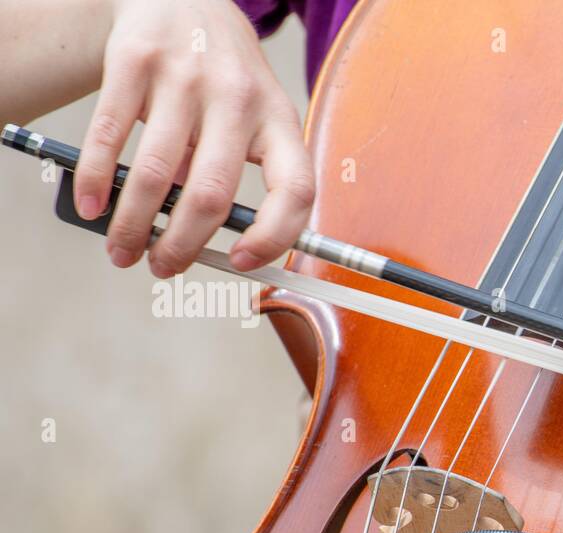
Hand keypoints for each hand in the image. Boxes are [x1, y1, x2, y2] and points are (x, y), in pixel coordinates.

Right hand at [74, 0, 313, 277]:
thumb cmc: (222, 78)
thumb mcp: (254, 118)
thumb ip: (238, 174)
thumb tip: (205, 242)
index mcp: (279, 121)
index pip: (295, 191)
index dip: (274, 237)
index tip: (242, 263)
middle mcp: (238, 98)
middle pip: (215, 194)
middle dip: (183, 245)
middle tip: (163, 267)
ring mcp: (186, 77)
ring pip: (160, 173)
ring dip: (134, 223)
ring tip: (124, 248)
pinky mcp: (136, 60)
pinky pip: (111, 134)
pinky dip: (96, 179)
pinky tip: (92, 205)